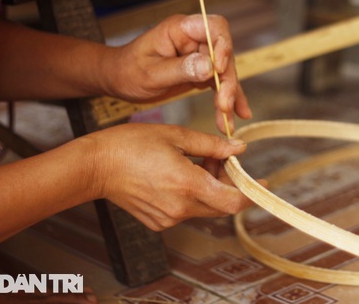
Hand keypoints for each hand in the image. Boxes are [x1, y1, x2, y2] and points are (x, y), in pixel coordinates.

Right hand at [87, 123, 255, 230]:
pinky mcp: (158, 222)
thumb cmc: (132, 144)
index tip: (264, 182)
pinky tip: (182, 173)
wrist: (95, 166)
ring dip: (211, 187)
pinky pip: (187, 210)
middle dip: (229, 183)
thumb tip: (239, 149)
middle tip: (221, 160)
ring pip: (205, 207)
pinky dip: (194, 194)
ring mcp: (168, 218)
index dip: (252, 192)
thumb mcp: (176, 136)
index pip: (233, 201)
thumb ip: (212, 145)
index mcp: (188, 185)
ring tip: (198, 160)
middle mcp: (180, 208)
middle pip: (222, 204)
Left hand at [105, 14, 251, 132]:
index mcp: (181, 29)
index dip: (223, 45)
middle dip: (227, 81)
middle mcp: (195, 40)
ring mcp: (200, 56)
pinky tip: (238, 114)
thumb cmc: (127, 70)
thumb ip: (180, 69)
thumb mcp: (150, 73)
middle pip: (224, 55)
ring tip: (229, 120)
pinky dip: (228, 100)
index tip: (218, 69)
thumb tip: (209, 67)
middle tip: (224, 105)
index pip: (215, 26)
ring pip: (225, 73)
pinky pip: (220, 84)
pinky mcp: (202, 72)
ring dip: (230, 96)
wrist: (117, 80)